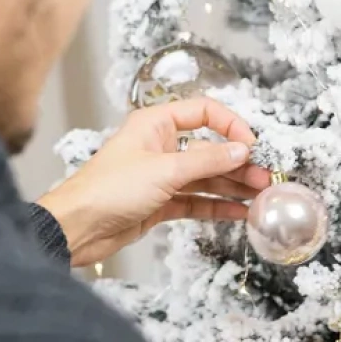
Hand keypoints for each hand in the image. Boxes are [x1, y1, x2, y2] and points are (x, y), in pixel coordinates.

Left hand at [38, 98, 272, 267]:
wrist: (77, 228)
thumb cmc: (108, 190)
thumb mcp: (164, 170)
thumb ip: (206, 160)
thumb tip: (241, 151)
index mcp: (155, 124)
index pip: (204, 113)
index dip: (230, 126)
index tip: (250, 145)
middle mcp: (160, 147)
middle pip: (209, 149)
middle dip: (237, 163)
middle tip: (263, 178)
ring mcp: (161, 176)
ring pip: (205, 177)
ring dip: (231, 186)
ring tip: (259, 196)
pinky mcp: (159, 203)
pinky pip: (195, 201)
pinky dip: (216, 206)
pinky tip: (238, 212)